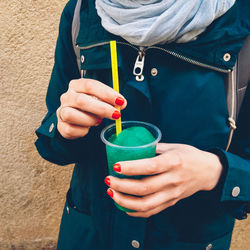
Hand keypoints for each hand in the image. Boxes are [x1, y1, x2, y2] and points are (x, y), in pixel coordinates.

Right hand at [56, 78, 126, 138]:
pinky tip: (88, 129)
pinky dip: (82, 131)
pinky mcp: (60, 125)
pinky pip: (70, 129)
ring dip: (89, 120)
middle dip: (102, 109)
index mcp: (76, 85)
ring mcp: (61, 111)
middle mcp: (66, 97)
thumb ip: (109, 100)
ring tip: (98, 121)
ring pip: (70, 115)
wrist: (75, 119)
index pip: (89, 85)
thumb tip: (121, 104)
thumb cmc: (90, 107)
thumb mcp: (100, 99)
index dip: (106, 93)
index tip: (120, 101)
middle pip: (81, 100)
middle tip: (116, 114)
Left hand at [105, 143, 222, 217]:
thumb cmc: (189, 155)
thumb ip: (153, 148)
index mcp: (173, 162)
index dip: (131, 168)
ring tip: (111, 193)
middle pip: (144, 188)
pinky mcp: (171, 202)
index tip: (115, 166)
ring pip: (146, 204)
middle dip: (122, 186)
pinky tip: (123, 206)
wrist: (209, 172)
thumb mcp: (173, 146)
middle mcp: (173, 180)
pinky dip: (135, 212)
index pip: (150, 167)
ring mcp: (173, 194)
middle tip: (108, 180)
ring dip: (125, 201)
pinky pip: (151, 211)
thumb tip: (132, 148)